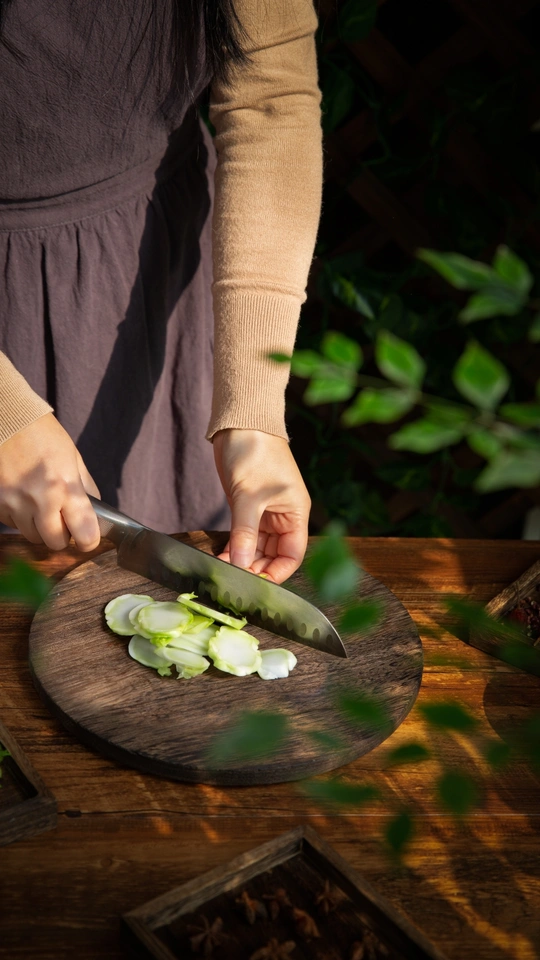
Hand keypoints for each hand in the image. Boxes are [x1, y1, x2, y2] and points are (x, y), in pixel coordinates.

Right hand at [0, 413, 100, 551]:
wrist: (4, 418)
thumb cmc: (41, 434)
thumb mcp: (72, 456)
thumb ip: (85, 486)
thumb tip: (97, 512)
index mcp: (66, 486)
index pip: (84, 533)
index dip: (88, 540)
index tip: (87, 537)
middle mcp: (41, 499)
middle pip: (55, 543)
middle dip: (61, 536)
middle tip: (61, 520)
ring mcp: (15, 503)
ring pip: (32, 536)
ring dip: (38, 527)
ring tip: (39, 503)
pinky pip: (12, 523)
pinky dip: (19, 516)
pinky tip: (21, 496)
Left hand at [212, 428, 310, 583]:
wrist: (240, 424)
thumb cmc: (255, 452)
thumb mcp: (249, 496)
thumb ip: (245, 533)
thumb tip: (240, 564)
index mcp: (296, 513)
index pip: (293, 554)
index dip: (277, 572)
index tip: (256, 583)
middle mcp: (284, 517)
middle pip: (274, 555)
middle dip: (256, 568)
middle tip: (233, 578)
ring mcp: (266, 513)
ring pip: (258, 547)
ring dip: (242, 559)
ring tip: (223, 568)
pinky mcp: (248, 508)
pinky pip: (245, 536)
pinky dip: (234, 547)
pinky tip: (220, 555)